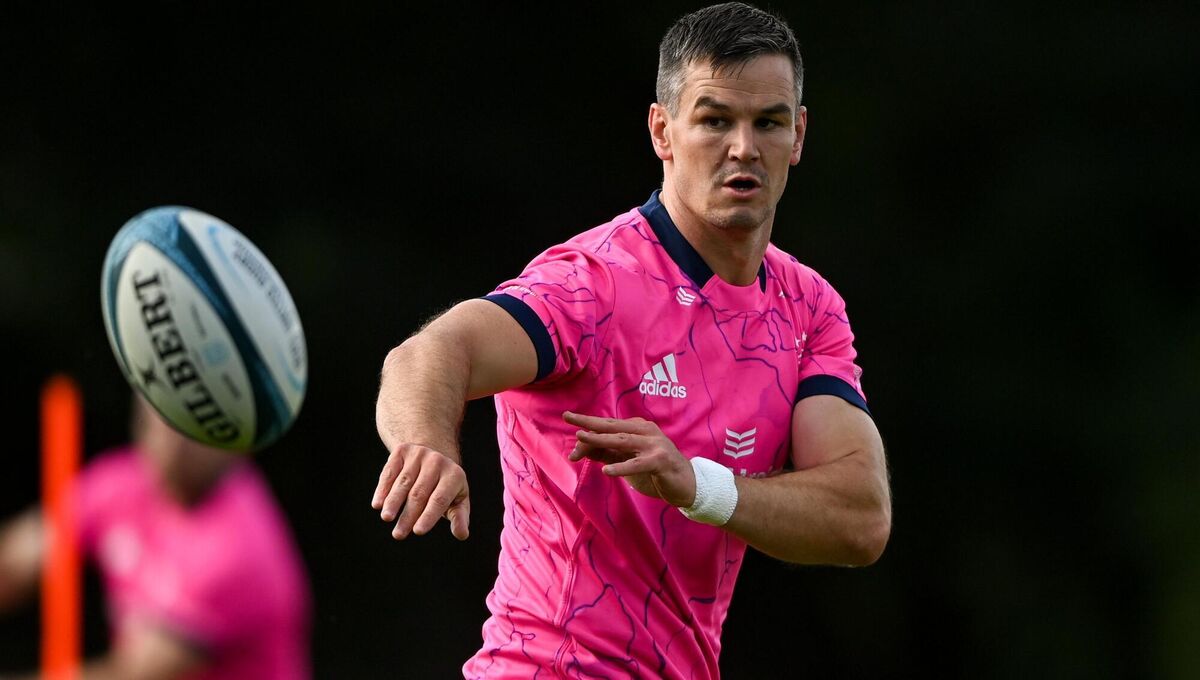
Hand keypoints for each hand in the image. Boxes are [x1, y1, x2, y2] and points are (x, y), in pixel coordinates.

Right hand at [372, 444, 469, 539]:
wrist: (433, 455)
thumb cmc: (445, 488)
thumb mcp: (457, 501)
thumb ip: (459, 518)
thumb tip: (462, 535)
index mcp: (454, 475)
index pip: (439, 499)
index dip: (428, 515)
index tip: (418, 531)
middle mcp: (437, 461)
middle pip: (419, 493)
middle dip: (408, 515)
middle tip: (398, 535)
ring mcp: (419, 454)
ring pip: (403, 482)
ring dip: (393, 502)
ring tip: (386, 518)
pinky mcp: (402, 451)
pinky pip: (390, 472)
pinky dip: (383, 489)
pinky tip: (378, 504)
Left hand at [563, 411, 695, 507]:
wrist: (687, 484)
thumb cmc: (656, 471)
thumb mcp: (628, 460)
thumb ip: (608, 453)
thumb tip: (581, 450)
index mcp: (638, 429)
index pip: (609, 426)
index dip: (588, 428)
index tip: (569, 424)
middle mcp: (645, 432)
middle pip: (613, 426)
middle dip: (589, 422)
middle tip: (567, 417)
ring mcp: (654, 445)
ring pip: (622, 441)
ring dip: (600, 440)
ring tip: (581, 438)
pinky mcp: (661, 461)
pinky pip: (637, 464)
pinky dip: (622, 467)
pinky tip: (606, 471)